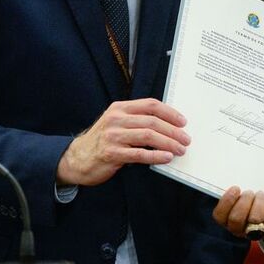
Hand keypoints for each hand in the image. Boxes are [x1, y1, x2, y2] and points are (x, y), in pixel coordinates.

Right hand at [56, 98, 189, 186]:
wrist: (76, 158)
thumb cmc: (102, 140)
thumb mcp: (117, 123)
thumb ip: (137, 120)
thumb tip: (168, 125)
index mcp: (120, 108)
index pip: (150, 105)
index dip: (170, 113)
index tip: (183, 122)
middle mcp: (116, 119)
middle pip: (152, 121)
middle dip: (173, 131)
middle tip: (186, 139)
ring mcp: (112, 136)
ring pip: (148, 136)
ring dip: (168, 143)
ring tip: (180, 149)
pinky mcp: (111, 153)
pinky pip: (139, 154)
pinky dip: (155, 156)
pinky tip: (166, 157)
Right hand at [213, 186, 263, 239]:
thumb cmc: (247, 202)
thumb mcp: (237, 196)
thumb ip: (234, 192)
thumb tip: (232, 179)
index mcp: (226, 220)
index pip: (219, 215)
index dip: (227, 201)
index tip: (236, 188)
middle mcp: (238, 229)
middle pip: (236, 219)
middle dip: (244, 201)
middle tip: (249, 193)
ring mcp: (253, 232)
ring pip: (254, 219)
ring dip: (258, 203)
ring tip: (260, 195)